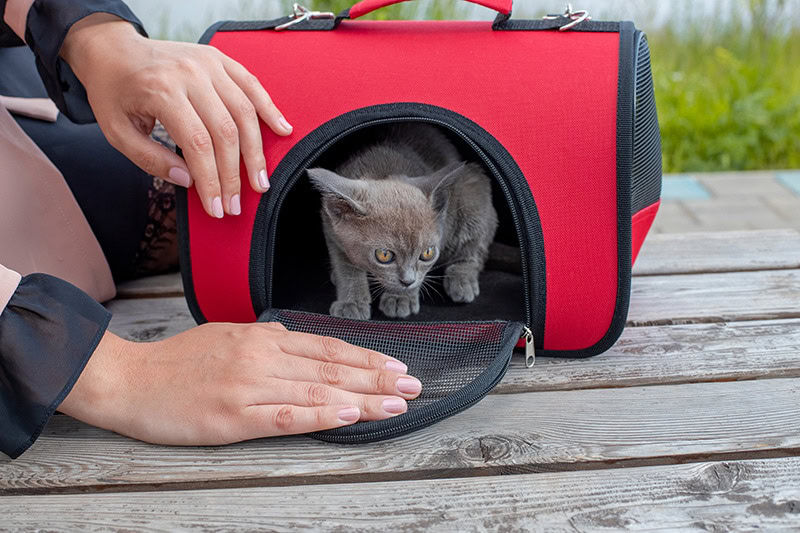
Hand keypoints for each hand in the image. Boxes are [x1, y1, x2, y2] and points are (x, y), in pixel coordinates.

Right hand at [58, 324, 421, 444]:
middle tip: (413, 384)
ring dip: (362, 396)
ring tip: (396, 402)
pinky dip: (321, 414)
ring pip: (318, 390)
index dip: (366, 358)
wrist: (129, 378)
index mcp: (263, 337)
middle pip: (332, 367)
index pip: (328, 348)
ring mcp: (249, 385)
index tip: (396, 366)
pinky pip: (286, 415)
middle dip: (377, 377)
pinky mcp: (234, 415)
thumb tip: (307, 351)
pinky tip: (348, 415)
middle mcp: (263, 355)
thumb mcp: (230, 338)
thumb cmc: (179, 362)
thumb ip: (270, 344)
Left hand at [61, 14, 290, 218]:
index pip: (198, 145)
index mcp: (161, 90)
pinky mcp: (219, 59)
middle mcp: (189, 74)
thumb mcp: (117, 132)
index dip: (211, 181)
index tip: (216, 207)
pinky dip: (269, 109)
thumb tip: (189, 182)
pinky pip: (252, 85)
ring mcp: (208, 64)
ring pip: (244, 112)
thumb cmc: (114, 91)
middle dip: (234, 175)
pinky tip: (282, 129)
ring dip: (256, 152)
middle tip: (237, 203)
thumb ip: (150, 160)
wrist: (113, 49)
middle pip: (225, 132)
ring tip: (260, 180)